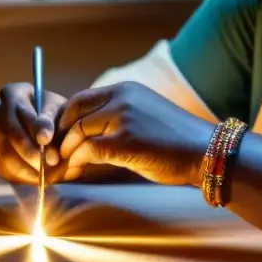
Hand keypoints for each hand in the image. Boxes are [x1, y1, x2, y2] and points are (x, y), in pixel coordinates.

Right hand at [0, 83, 66, 183]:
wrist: (36, 122)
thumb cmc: (49, 113)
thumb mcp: (55, 108)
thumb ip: (48, 120)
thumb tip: (43, 138)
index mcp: (12, 93)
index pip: (20, 112)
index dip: (35, 130)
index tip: (50, 146)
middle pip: (10, 136)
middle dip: (32, 154)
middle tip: (51, 167)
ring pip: (5, 156)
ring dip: (28, 170)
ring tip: (49, 176)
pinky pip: (1, 169)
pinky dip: (20, 177)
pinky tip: (36, 178)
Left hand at [56, 81, 214, 185]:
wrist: (207, 151)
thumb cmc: (177, 140)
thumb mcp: (144, 116)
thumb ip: (118, 117)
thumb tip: (86, 135)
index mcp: (126, 89)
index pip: (82, 99)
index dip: (67, 120)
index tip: (61, 139)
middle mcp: (122, 98)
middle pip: (74, 113)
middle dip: (60, 135)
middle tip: (54, 154)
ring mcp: (123, 118)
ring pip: (78, 132)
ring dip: (66, 152)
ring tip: (61, 167)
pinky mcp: (125, 141)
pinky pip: (88, 151)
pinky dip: (77, 163)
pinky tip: (75, 172)